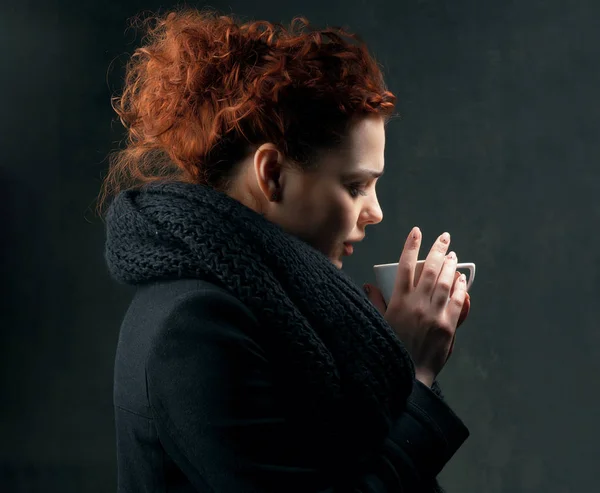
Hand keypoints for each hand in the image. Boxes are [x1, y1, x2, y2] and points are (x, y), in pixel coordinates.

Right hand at [364, 227, 469, 385]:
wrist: (409, 374)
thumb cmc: (392, 347)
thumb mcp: (380, 323)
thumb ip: (376, 302)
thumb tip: (369, 286)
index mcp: (398, 300)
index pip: (405, 265)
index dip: (411, 246)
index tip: (417, 232)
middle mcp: (417, 303)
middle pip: (429, 269)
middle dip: (438, 250)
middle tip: (444, 238)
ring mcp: (434, 313)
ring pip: (444, 281)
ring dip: (450, 265)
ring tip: (453, 255)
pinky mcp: (448, 325)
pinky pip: (456, 300)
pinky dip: (459, 287)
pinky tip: (461, 279)